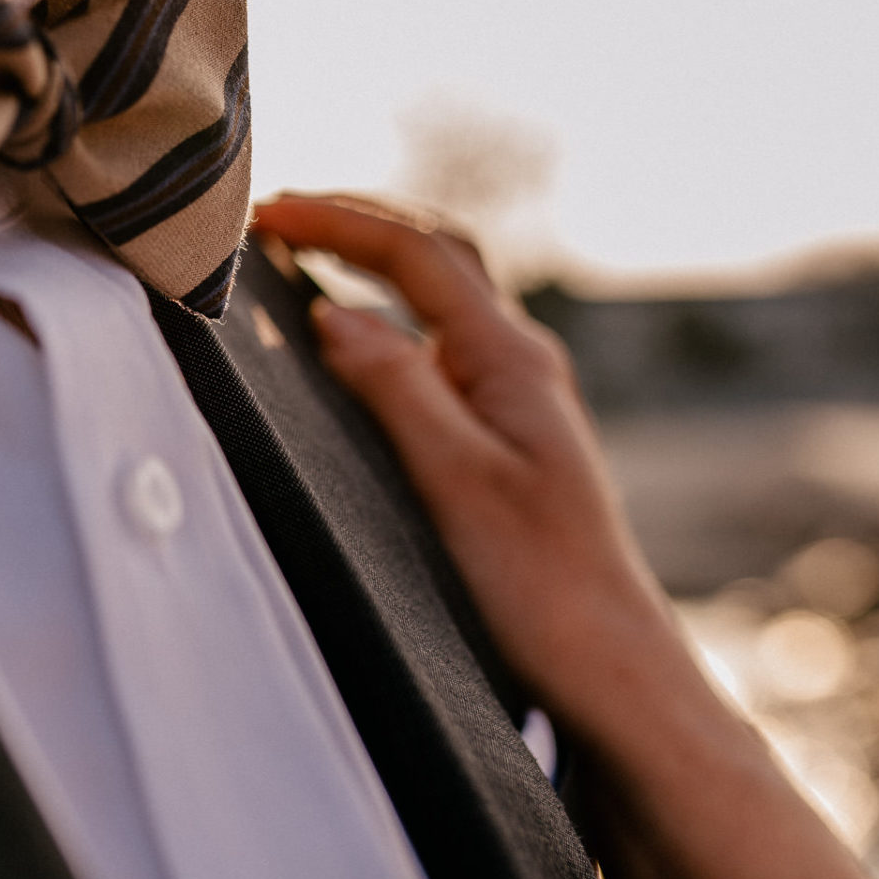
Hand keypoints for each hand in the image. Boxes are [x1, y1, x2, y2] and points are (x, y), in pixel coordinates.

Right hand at [251, 193, 668, 711]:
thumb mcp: (454, 480)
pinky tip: (363, 340)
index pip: (418, 253)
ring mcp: (521, 397)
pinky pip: (445, 342)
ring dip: (378, 260)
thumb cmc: (540, 584)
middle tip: (284, 214)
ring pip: (446, 295)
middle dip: (361, 222)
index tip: (268, 213)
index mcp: (511, 358)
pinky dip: (393, 314)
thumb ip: (394, 386)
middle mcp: (523, 363)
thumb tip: (331, 313)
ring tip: (310, 252)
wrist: (610, 665)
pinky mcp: (512, 435)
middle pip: (440, 254)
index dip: (340, 222)